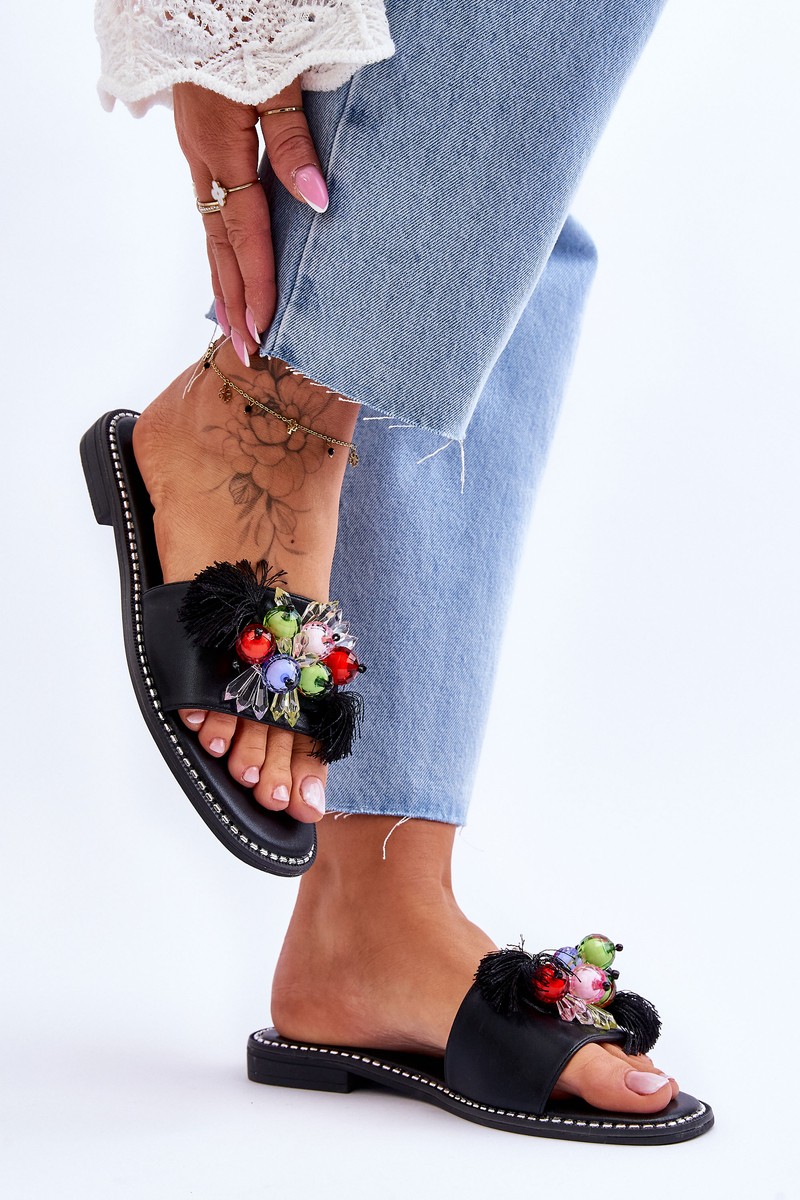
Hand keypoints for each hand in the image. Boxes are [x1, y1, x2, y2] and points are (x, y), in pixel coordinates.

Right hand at [173, 80, 328, 364]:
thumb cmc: (249, 25)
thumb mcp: (279, 79)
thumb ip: (295, 143)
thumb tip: (317, 203)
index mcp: (221, 145)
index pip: (242, 232)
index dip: (255, 283)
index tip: (266, 328)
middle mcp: (203, 156)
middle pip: (219, 244)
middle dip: (234, 301)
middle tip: (248, 350)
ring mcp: (197, 150)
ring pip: (210, 229)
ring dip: (224, 280)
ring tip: (238, 323)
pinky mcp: (201, 140)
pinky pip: (209, 207)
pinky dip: (220, 245)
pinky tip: (229, 264)